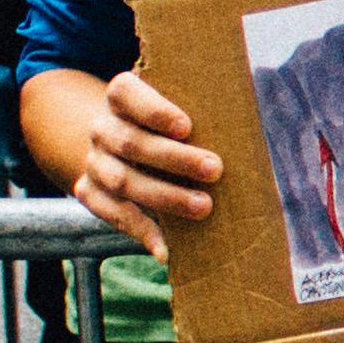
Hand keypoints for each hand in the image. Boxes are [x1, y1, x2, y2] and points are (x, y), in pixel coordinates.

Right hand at [71, 66, 221, 258]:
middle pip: (132, 143)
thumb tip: (252, 128)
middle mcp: (102, 128)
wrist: (121, 147)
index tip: (187, 127)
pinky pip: (114, 214)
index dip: (154, 110)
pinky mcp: (90, 193)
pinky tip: (168, 249)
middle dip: (175, 158)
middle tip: (215, 170)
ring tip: (204, 207)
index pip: (126, 93)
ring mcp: (95, 162)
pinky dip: (143, 233)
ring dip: (165, 197)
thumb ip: (202, 113)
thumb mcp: (180, 109)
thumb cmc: (169, 127)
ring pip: (123, 180)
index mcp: (121, 98)